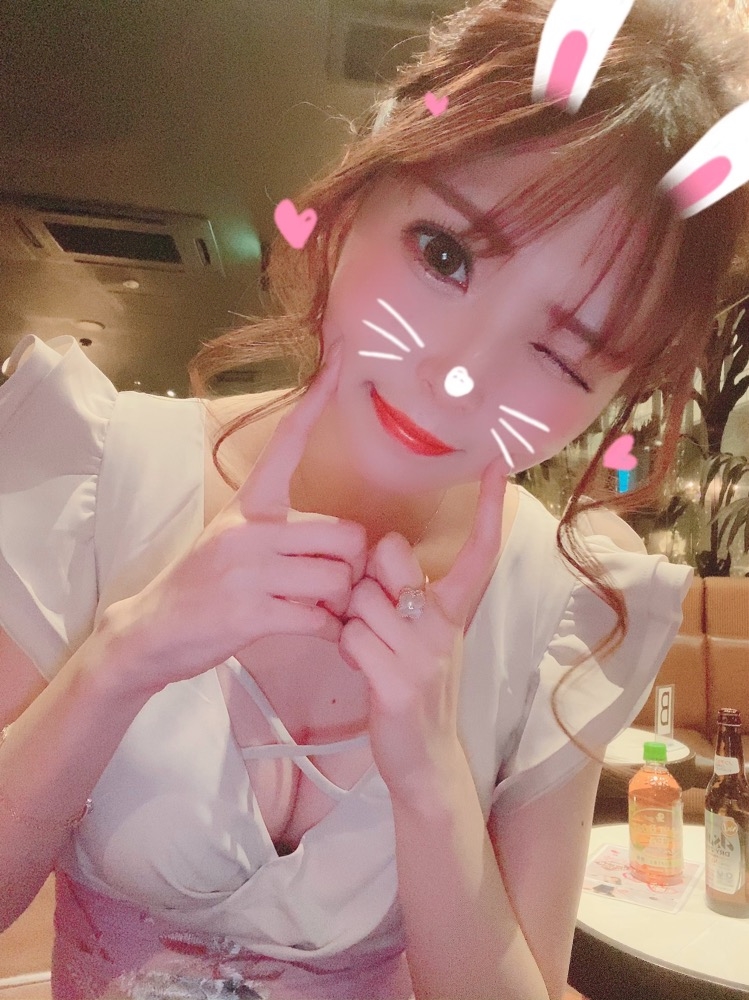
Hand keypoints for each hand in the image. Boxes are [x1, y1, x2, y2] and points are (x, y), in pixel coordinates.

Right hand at [108, 342, 367, 695]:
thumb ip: (285, 532)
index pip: (288, 440)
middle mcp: (249, 529)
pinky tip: (308, 629)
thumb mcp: (234, 539)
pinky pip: (320, 618)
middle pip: (347, 535)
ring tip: (314, 608)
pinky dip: (326, 629)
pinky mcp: (250, 612)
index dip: (317, 397)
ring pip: (339, 578)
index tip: (341, 352)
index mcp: (249, 504)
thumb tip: (348, 542)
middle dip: (350, 566)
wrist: (149, 631)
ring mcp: (249, 570)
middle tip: (332, 583)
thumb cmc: (204, 584)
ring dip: (338, 602)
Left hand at [337, 457, 506, 802]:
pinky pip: (350, 636)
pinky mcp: (397, 683)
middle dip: (367, 572)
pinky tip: (359, 665)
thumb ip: (411, 593)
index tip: (494, 463)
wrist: (426, 758)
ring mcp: (424, 655)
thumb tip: (380, 549)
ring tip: (365, 644)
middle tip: (371, 609)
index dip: (487, 506)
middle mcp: (445, 625)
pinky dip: (345, 646)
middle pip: (391, 554)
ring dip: (349, 618)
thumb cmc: (416, 685)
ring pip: (360, 596)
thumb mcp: (428, 636)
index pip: (479, 549)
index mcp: (457, 608)